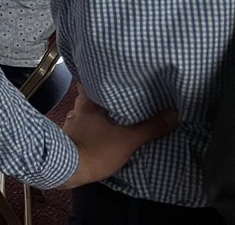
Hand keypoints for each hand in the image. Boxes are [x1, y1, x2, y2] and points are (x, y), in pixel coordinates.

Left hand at [59, 86, 177, 188]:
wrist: (68, 169)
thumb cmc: (96, 149)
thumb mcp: (128, 139)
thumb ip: (150, 127)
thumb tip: (174, 114)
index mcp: (88, 102)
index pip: (90, 79)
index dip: (99, 75)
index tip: (111, 72)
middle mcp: (77, 108)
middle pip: (88, 94)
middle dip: (100, 93)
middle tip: (116, 92)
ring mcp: (72, 122)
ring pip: (85, 110)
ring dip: (96, 110)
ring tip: (111, 109)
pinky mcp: (69, 135)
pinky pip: (83, 124)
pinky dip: (91, 123)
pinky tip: (100, 127)